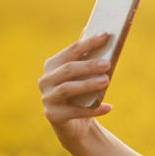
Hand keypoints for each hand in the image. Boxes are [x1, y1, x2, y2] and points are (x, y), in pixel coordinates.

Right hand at [38, 32, 113, 148]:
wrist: (75, 126)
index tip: (106, 36)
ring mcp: (47, 98)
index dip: (88, 43)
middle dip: (88, 65)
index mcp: (52, 65)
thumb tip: (92, 29)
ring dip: (88, 84)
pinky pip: (75, 112)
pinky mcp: (53, 116)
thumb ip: (85, 56)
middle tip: (107, 64)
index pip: (71, 51)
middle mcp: (45, 80)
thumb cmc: (80, 96)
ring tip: (106, 81)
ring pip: (67, 89)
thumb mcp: (83, 75)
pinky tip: (108, 107)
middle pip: (68, 69)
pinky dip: (94, 110)